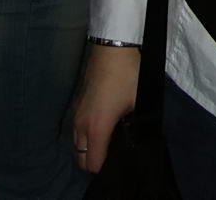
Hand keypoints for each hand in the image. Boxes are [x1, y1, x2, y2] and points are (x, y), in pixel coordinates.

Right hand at [73, 44, 140, 173]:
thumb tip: (135, 135)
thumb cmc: (127, 75)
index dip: (105, 167)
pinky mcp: (77, 104)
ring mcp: (77, 113)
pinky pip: (77, 130)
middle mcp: (81, 125)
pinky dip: (86, 135)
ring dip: (90, 147)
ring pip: (77, 144)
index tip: (118, 159)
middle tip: (114, 150)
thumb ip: (134, 125)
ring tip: (109, 138)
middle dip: (95, 160)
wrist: (113, 47)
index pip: (92, 164)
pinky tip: (102, 125)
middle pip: (81, 158)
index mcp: (96, 128)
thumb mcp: (138, 102)